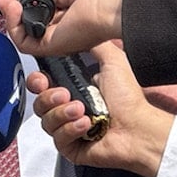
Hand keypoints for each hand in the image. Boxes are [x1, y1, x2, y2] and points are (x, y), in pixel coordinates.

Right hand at [0, 0, 130, 57]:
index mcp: (80, 0)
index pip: (49, 2)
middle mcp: (71, 20)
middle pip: (35, 19)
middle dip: (17, 7)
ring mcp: (63, 34)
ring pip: (27, 33)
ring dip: (12, 16)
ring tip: (7, 1)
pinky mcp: (56, 45)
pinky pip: (27, 43)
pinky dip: (14, 27)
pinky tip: (13, 9)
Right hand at [29, 41, 171, 176]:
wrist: (139, 129)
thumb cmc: (128, 100)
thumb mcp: (112, 61)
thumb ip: (94, 44)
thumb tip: (82, 29)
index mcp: (73, 88)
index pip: (42, 83)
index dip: (38, 80)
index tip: (43, 78)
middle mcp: (67, 108)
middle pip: (38, 103)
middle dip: (48, 97)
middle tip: (65, 94)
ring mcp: (68, 128)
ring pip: (46, 121)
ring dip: (62, 113)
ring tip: (82, 110)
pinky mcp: (70, 147)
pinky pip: (57, 139)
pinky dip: (70, 130)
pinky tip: (86, 125)